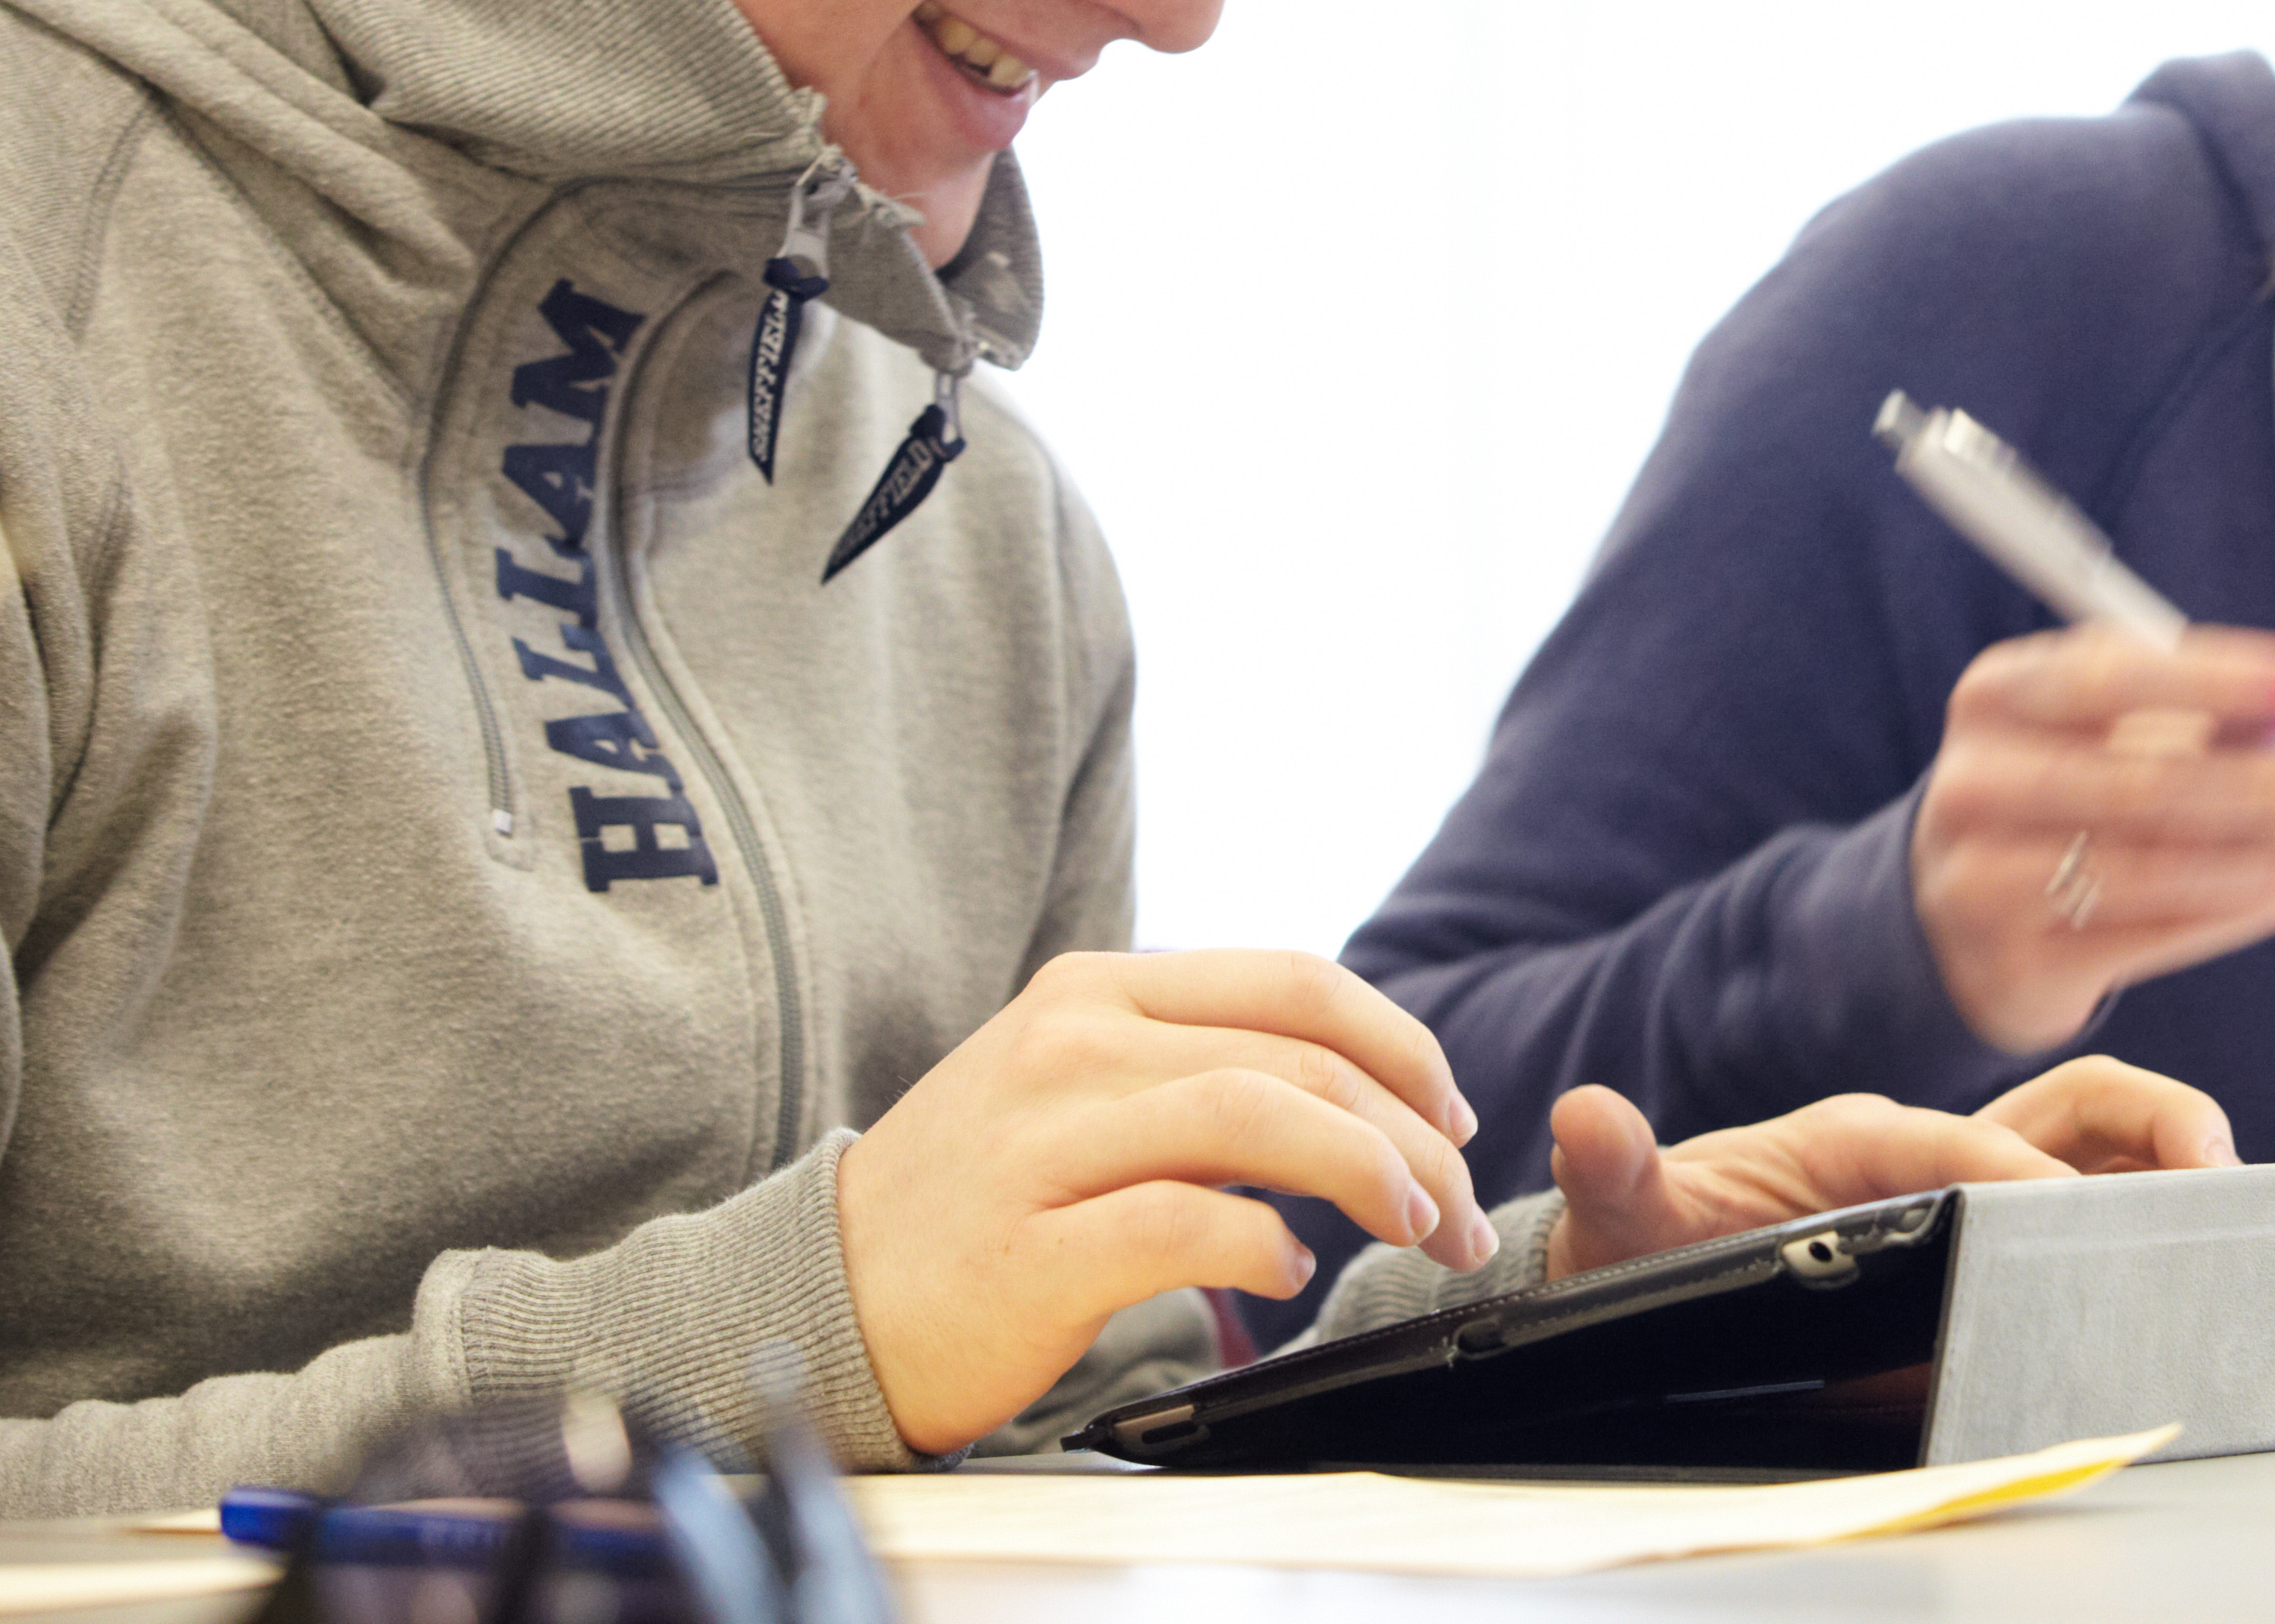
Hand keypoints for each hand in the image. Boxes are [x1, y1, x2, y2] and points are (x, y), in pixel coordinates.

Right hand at [836, 948, 1493, 1453]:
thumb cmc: (971, 1198)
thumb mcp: (1073, 1084)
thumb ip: (1192, 1062)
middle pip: (1299, 1052)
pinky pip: (1183, 1225)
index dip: (1401, 1043)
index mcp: (1096, 990)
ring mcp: (1045, 1142)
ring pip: (1257, 1116)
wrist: (814, 1293)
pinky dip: (1262, 1246)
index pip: (1295, 980)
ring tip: (1412, 1226)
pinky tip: (1286, 1273)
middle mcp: (1072, 1046)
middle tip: (1460, 1202)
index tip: (1451, 1109)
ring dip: (1367, 1174)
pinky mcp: (1029, 1248)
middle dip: (1413, 1130)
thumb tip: (1344, 1082)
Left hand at [1542, 1056, 2238, 1279]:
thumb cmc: (1658, 1238)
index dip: (2006, 1168)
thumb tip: (1584, 1116)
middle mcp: (1941, 1143)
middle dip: (2153, 1126)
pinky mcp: (2006, 1233)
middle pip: (2074, 1105)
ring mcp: (1983, 1183)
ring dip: (2177, 1165)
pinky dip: (2162, 1220)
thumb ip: (1617, 1171)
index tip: (2046, 1210)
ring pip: (2109, 1150)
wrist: (1660, 1264)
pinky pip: (2104, 1211)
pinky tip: (2204, 1264)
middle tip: (2213, 1173)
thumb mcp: (1627, 1212)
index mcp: (1864, 1130)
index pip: (1956, 1138)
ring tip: (2236, 1212)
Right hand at [1911, 625, 2274, 1051]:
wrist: (1960, 914)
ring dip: (2261, 853)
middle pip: (2138, 781)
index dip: (2219, 681)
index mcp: (1997, 693)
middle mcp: (1973, 783)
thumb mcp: (2110, 729)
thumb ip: (2206, 713)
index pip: (2111, 677)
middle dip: (2265, 780)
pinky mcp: (2014, 963)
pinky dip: (2234, 909)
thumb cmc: (2062, 795)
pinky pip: (2148, 936)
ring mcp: (1980, 880)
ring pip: (2148, 866)